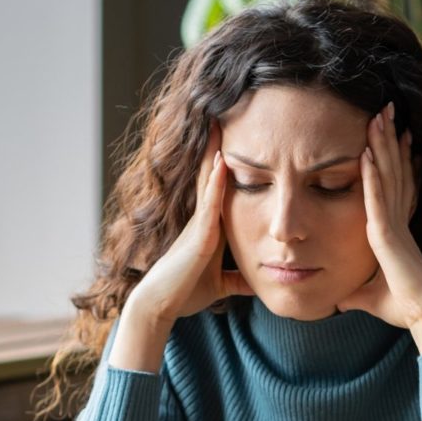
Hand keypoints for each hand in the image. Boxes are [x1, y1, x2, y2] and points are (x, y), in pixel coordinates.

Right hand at [110, 125, 251, 369]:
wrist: (161, 306)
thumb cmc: (185, 292)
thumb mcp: (221, 284)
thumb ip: (238, 279)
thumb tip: (259, 282)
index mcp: (209, 227)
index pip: (220, 188)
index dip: (226, 163)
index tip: (238, 138)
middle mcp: (203, 219)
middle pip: (212, 175)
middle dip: (218, 147)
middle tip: (224, 113)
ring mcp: (199, 225)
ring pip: (208, 181)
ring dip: (215, 153)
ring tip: (221, 122)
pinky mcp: (198, 237)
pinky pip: (209, 204)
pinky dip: (216, 182)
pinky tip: (222, 162)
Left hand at [337, 103, 421, 352]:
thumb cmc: (405, 307)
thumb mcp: (370, 296)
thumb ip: (357, 292)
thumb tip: (340, 298)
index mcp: (395, 228)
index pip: (395, 183)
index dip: (394, 157)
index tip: (393, 133)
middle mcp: (397, 219)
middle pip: (393, 170)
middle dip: (388, 139)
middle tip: (385, 108)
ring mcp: (392, 224)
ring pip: (387, 176)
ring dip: (382, 145)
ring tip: (378, 115)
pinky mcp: (386, 234)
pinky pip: (377, 198)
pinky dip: (372, 175)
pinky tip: (367, 153)